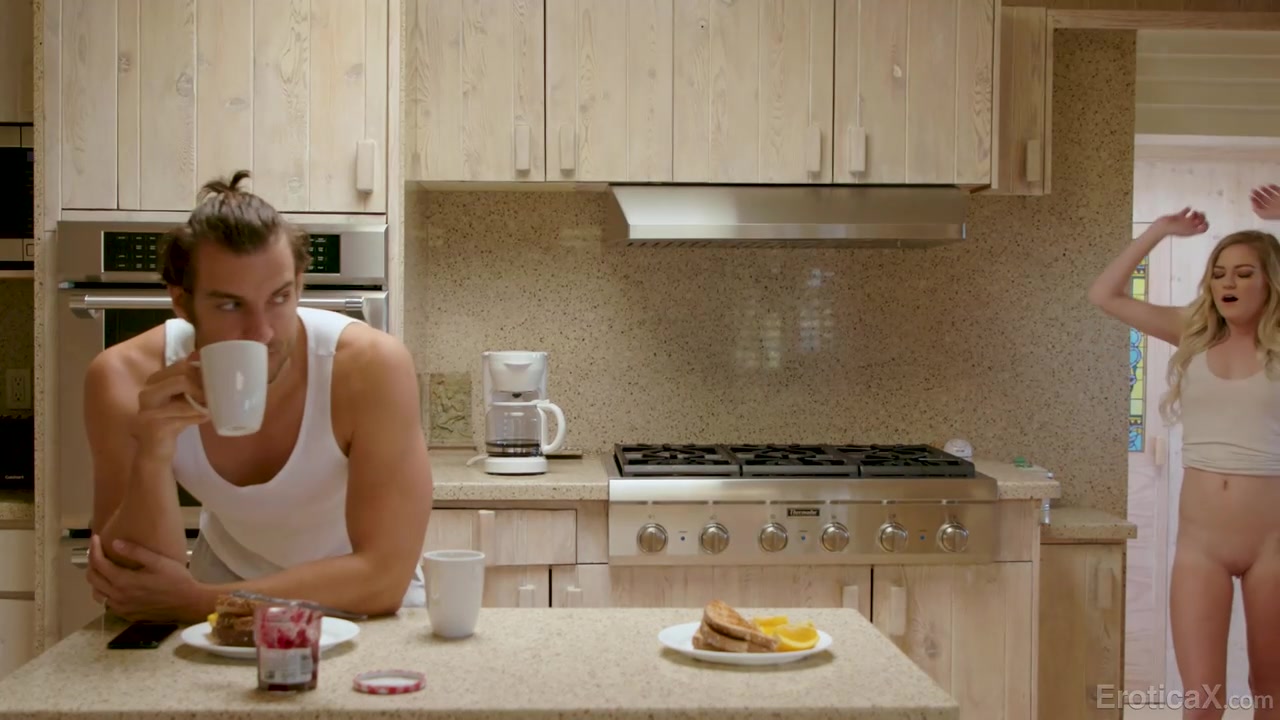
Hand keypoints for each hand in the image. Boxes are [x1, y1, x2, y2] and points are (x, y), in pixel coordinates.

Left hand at [87, 535, 206, 622]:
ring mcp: (121, 608)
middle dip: (92, 562)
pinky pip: (107, 603)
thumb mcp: (158, 561)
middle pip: (93, 579)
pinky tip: (115, 586)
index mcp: (123, 581)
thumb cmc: (176, 579)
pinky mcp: (127, 615)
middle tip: (98, 551)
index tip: (96, 538)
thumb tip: (114, 543)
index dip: (94, 549)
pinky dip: (105, 592)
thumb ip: (135, 551)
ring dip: (96, 579)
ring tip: (104, 568)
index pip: (99, 563)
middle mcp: (117, 596)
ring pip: (97, 593)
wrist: (188, 603)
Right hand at [131, 353, 207, 452]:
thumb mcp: (178, 399)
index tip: (210, 382)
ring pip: (185, 401)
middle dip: (201, 388)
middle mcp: (147, 393)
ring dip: (202, 405)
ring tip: (209, 408)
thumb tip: (214, 374)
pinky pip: (186, 418)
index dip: (199, 373)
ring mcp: (150, 411)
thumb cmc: (170, 421)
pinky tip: (205, 418)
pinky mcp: (157, 427)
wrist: (154, 450)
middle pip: (182, 379)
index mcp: (153, 382)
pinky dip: (199, 418)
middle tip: (210, 397)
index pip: (180, 366)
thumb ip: (189, 386)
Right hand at [1153, 207, 1208, 236]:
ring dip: (1195, 214)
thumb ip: (1197, 223)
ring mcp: (1182, 223)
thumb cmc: (1174, 227)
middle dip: (1201, 217)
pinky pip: (1183, 214)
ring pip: (1192, 218)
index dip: (1206, 224)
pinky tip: (1188, 208)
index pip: (1203, 229)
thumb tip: (1203, 220)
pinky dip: (1187, 210)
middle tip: (1199, 213)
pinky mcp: (1177, 218)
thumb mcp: (1188, 226)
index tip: (1204, 219)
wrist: (1162, 226)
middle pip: (1199, 222)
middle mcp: (1189, 227)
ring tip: (1194, 211)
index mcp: (1192, 231)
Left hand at [1251, 184, 1279, 220]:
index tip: (1251, 196)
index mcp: (1268, 212)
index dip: (1254, 201)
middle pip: (1264, 200)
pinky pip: (1277, 190)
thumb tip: (1252, 204)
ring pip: (1270, 195)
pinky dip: (1272, 187)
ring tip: (1260, 187)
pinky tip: (1269, 185)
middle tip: (1253, 190)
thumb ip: (1256, 210)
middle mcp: (1273, 206)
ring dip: (1264, 190)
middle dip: (1258, 195)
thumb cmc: (1278, 213)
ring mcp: (1277, 200)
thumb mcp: (1263, 215)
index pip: (1259, 206)